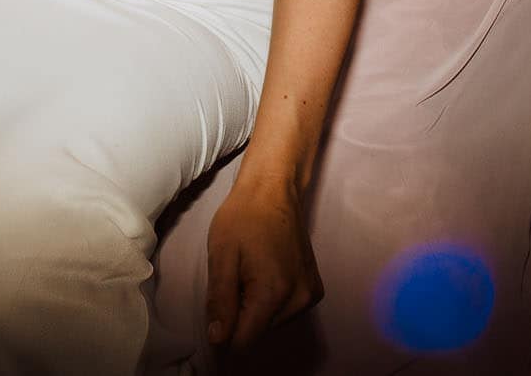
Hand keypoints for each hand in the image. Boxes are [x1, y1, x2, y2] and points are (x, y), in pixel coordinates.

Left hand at [204, 172, 321, 352]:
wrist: (274, 189)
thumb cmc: (244, 216)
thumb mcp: (221, 257)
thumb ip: (220, 301)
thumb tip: (218, 339)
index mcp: (273, 293)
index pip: (244, 341)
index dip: (224, 335)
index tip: (216, 315)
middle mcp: (298, 299)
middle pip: (258, 333)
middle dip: (240, 316)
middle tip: (233, 279)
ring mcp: (310, 294)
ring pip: (271, 323)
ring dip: (254, 308)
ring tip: (248, 273)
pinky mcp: (314, 289)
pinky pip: (285, 311)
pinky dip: (270, 301)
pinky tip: (264, 273)